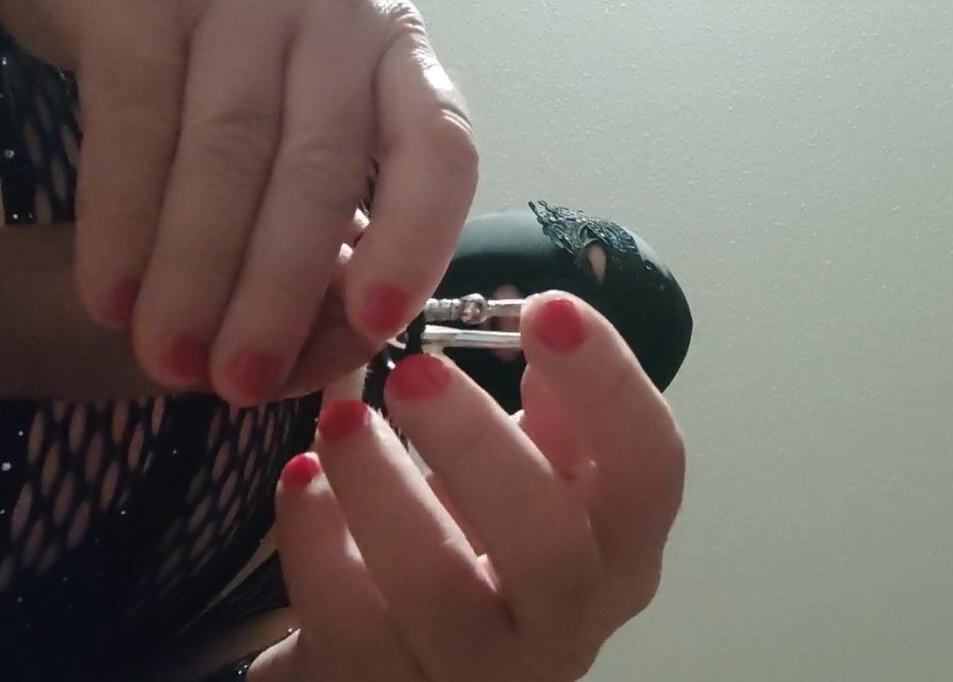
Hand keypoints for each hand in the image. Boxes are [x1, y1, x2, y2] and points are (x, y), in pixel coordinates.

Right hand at [0, 0, 476, 404]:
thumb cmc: (237, 72)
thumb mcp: (306, 127)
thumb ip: (326, 225)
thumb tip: (307, 358)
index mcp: (398, 61)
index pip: (439, 150)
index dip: (416, 242)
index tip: (375, 326)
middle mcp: (335, 21)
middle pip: (321, 171)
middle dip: (280, 292)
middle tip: (240, 383)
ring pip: (229, 154)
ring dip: (199, 274)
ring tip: (173, 360)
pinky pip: (134, 122)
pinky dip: (123, 220)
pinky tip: (112, 296)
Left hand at [249, 293, 685, 680]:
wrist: (404, 659)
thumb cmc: (478, 544)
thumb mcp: (532, 478)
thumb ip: (555, 414)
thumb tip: (545, 319)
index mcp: (618, 550)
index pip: (650, 469)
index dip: (608, 385)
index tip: (545, 306)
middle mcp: (568, 621)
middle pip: (549, 542)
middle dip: (478, 445)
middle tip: (414, 370)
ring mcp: (479, 671)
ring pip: (438, 588)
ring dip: (382, 487)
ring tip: (340, 420)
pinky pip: (348, 621)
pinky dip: (317, 542)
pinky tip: (302, 480)